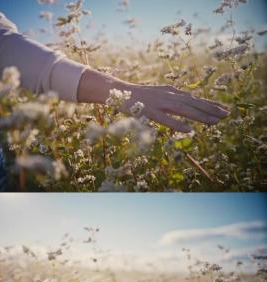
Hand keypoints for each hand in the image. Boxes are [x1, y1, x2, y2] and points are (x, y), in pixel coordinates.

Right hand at [77, 68, 229, 132]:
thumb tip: (186, 98)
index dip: (209, 104)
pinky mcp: (149, 111)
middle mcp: (167, 96)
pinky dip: (177, 124)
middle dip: (210, 109)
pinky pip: (165, 119)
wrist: (116, 91)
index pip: (194, 98)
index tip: (224, 109)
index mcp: (170, 92)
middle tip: (226, 115)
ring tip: (214, 122)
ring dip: (200, 116)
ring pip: (183, 110)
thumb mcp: (157, 93)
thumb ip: (171, 97)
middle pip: (193, 103)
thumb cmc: (136, 95)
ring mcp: (158, 103)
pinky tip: (188, 130)